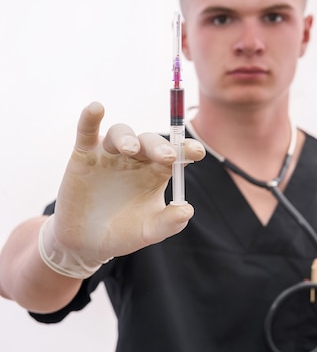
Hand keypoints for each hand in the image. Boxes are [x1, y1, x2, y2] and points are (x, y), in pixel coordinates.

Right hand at [41, 102, 204, 274]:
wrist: (85, 243)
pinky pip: (87, 131)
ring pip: (120, 133)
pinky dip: (90, 118)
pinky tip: (96, 108)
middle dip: (160, 146)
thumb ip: (169, 223)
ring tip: (130, 149)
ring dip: (127, 137)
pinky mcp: (85, 154)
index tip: (197, 152)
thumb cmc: (122, 233)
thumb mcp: (148, 232)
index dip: (187, 148)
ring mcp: (110, 154)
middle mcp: (136, 158)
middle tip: (167, 156)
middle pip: (150, 141)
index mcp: (156, 171)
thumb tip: (187, 210)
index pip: (176, 153)